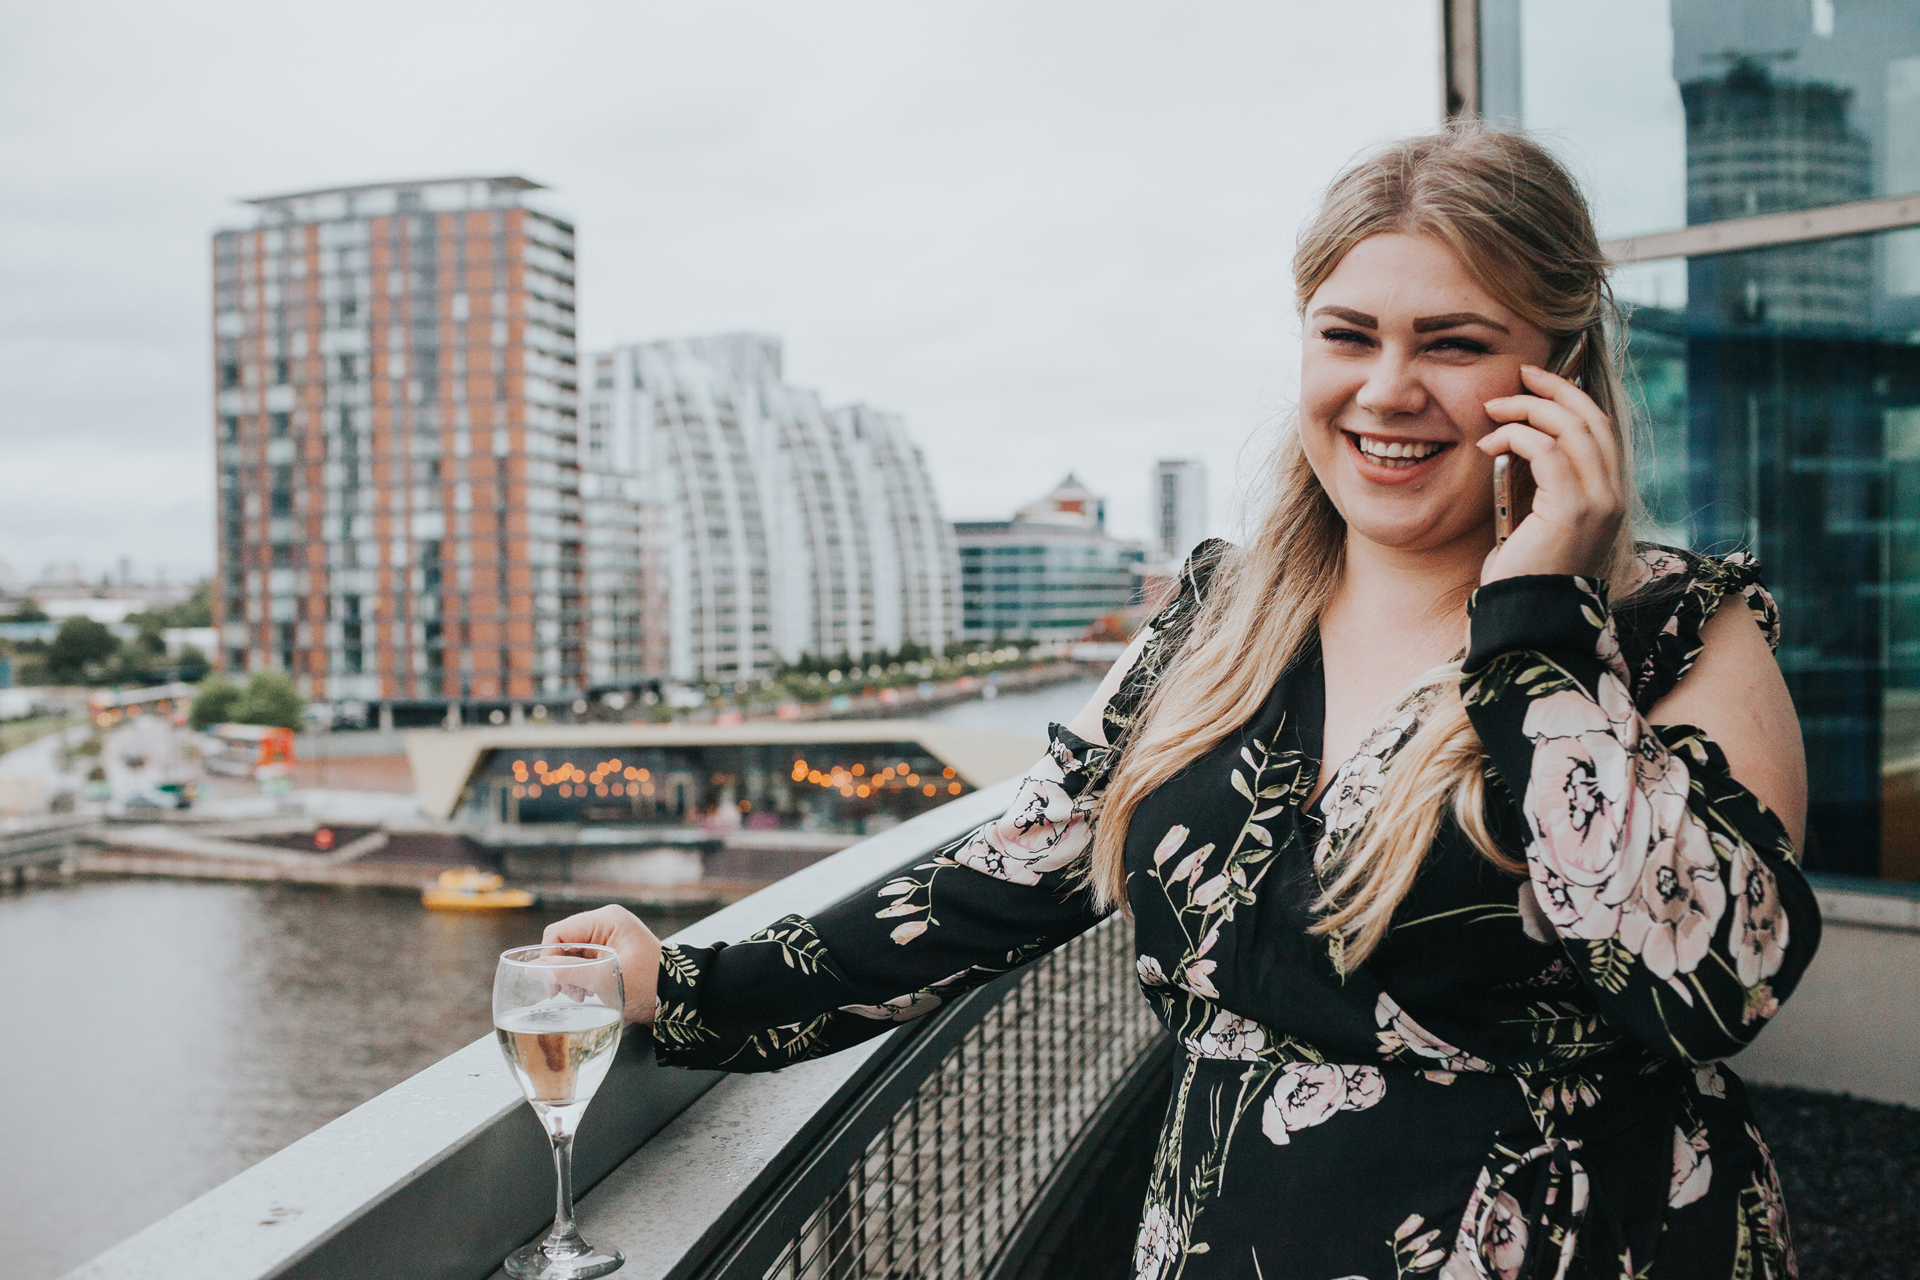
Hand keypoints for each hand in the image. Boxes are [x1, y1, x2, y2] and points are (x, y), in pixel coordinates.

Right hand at [543, 905, 661, 1024]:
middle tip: (571, 994)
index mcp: (606, 919)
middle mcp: (606, 924)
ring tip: (583, 995)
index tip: (552, 985)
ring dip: (570, 977)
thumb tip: (532, 970)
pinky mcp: (610, 954)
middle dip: (561, 970)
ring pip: (571, 955)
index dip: (548, 958)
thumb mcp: (604, 979)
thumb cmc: (648, 984)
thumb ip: (566, 973)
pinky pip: (583, 963)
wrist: (677, 997)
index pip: (558, 932)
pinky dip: (581, 979)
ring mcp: (608, 939)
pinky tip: (589, 993)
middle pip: (563, 944)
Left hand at [1478, 364, 1624, 583]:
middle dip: (1555, 389)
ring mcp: (1599, 503)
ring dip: (1528, 410)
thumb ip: (1544, 486)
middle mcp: (1612, 496)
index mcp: (1608, 497)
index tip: (1537, 381)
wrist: (1526, 617)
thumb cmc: (1523, 574)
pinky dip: (1516, 437)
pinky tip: (1488, 444)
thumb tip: (1522, 446)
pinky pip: (1546, 452)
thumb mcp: (1539, 522)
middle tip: (1520, 374)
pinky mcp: (1573, 510)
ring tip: (1493, 409)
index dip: (1570, 398)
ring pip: (1571, 429)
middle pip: (1592, 420)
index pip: (1599, 431)